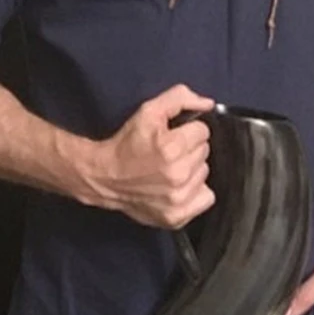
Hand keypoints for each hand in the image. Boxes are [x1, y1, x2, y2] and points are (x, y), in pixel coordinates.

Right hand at [88, 84, 215, 228]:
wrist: (105, 177)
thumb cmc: (127, 144)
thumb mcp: (149, 111)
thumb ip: (180, 98)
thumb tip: (208, 104)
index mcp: (171, 147)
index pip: (203, 131)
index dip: (187, 130)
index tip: (173, 136)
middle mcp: (177, 175)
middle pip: (205, 152)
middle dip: (189, 149)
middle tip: (169, 152)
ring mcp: (178, 199)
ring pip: (205, 173)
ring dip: (192, 169)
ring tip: (171, 169)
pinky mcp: (177, 216)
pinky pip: (206, 199)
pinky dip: (196, 192)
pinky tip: (179, 186)